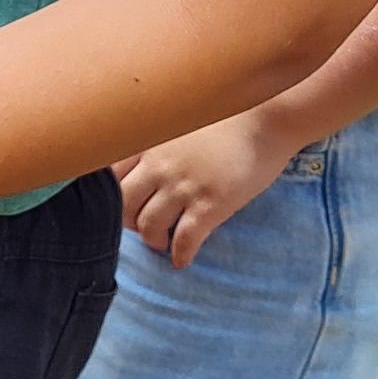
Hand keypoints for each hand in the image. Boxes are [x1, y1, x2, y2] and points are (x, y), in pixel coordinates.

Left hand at [113, 109, 296, 267]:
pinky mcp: (210, 204)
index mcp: (149, 145)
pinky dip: (180, 255)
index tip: (127, 206)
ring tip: (162, 243)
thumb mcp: (178, 123)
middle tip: (142, 228)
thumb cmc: (225, 118)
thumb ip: (156, 144)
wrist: (266, 119)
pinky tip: (183, 260)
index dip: (114, 198)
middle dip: (129, 223)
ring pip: (149, 227)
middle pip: (123, 206)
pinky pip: (184, 240)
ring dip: (153, 241)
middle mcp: (160, 166)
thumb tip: (143, 170)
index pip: (111, 179)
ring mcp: (184, 186)